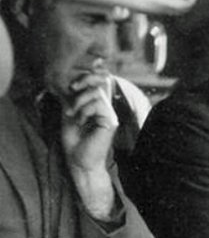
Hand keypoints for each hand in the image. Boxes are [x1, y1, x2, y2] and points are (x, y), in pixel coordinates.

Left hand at [61, 72, 117, 219]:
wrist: (78, 160)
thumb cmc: (74, 140)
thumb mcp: (69, 112)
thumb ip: (73, 97)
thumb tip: (70, 79)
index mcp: (98, 107)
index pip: (99, 83)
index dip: (89, 76)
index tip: (72, 85)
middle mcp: (107, 110)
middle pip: (99, 83)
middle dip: (82, 84)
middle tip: (71, 92)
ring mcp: (110, 116)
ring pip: (97, 94)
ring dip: (79, 101)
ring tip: (72, 113)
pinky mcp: (111, 122)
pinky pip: (98, 105)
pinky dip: (85, 110)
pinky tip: (81, 121)